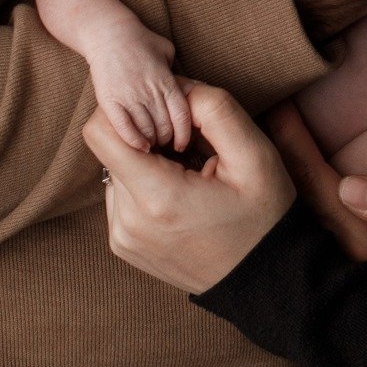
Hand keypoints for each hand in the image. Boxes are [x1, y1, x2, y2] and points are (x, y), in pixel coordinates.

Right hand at [83, 17, 192, 152]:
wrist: (109, 33)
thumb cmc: (140, 40)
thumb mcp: (166, 50)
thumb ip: (176, 70)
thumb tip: (183, 84)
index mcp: (166, 82)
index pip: (182, 117)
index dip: (184, 134)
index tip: (182, 143)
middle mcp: (150, 92)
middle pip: (165, 128)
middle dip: (167, 140)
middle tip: (164, 144)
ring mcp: (130, 97)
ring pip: (146, 131)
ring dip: (151, 142)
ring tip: (151, 144)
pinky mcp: (110, 101)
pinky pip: (124, 128)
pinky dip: (133, 141)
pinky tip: (139, 147)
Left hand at [83, 82, 296, 294]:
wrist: (265, 281)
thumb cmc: (263, 215)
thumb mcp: (253, 153)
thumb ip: (213, 107)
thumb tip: (175, 85)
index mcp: (157, 198)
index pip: (101, 133)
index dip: (128, 112)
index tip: (165, 119)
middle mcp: (128, 222)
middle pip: (112, 150)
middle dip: (146, 137)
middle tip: (191, 148)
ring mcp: (122, 239)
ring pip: (115, 171)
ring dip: (146, 162)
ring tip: (190, 173)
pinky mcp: (124, 246)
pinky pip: (120, 196)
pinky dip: (145, 185)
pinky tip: (182, 193)